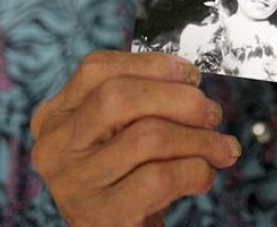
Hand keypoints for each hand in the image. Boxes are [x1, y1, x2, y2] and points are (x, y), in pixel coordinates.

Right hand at [30, 51, 240, 225]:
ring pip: (148, 137)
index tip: (191, 73)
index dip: (150, 64)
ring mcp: (73, 183)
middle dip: (180, 99)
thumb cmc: (128, 175)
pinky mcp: (100, 216)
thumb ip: (142, 100)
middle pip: (118, 97)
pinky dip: (196, 170)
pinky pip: (160, 178)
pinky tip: (205, 174)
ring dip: (200, 138)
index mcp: (56, 116)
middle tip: (212, 113)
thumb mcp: (120, 133)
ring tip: (221, 147)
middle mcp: (54, 147)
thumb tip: (189, 77)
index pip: (97, 68)